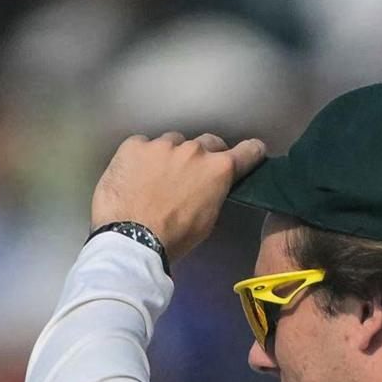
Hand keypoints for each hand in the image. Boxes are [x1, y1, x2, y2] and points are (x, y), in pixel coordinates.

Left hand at [90, 135, 266, 265]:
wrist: (132, 239)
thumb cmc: (174, 237)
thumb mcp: (207, 219)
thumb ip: (214, 192)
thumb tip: (210, 186)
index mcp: (218, 169)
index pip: (247, 151)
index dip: (250, 153)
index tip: (249, 153)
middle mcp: (194, 149)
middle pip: (208, 142)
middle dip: (205, 155)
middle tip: (193, 173)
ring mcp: (161, 144)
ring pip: (173, 142)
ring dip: (171, 156)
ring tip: (156, 178)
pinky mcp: (133, 145)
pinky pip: (143, 145)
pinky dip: (142, 158)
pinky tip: (134, 176)